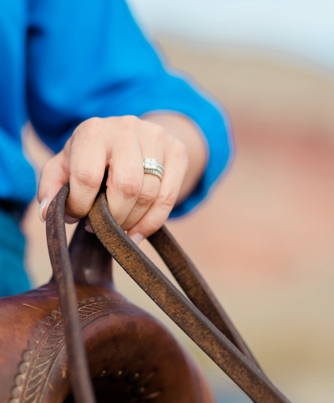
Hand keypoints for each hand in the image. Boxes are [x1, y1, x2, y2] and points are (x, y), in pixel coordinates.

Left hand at [37, 114, 205, 242]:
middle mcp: (126, 129)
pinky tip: (139, 233)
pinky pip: (169, 198)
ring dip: (133, 222)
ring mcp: (156, 138)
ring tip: (120, 230)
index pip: (87, 177)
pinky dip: (153, 222)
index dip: (82, 205)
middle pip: (126, 187)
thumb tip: (47, 213)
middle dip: (114, 217)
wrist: (134, 134)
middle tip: (103, 229)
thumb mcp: (67, 163)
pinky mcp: (177, 152)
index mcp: (93, 131)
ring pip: (150, 195)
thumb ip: (52, 186)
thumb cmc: (94, 155)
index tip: (79, 218)